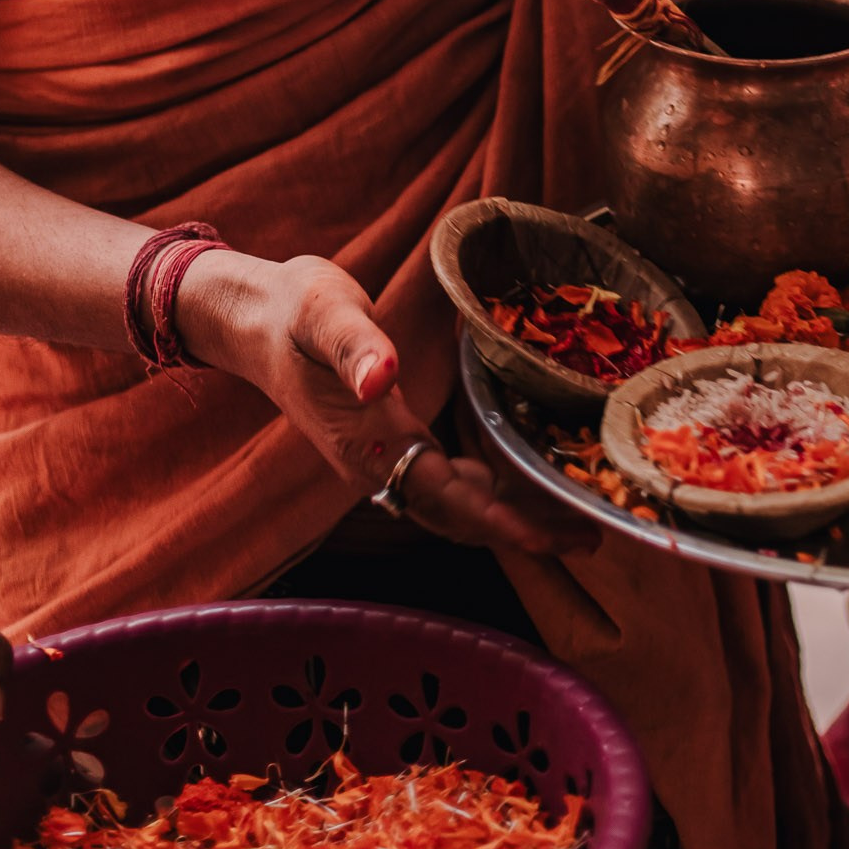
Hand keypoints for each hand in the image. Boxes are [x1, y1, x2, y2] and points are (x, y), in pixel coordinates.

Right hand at [178, 250, 594, 560]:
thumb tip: (382, 377)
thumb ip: (355, 346)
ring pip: (455, 505)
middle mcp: (377, 465)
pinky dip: (489, 488)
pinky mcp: (390, 441)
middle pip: (459, 517)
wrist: (258, 318)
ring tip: (570, 517)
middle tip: (589, 533)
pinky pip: (446, 481)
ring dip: (511, 515)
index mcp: (367, 444)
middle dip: (522, 530)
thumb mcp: (324, 314)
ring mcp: (383, 458)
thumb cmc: (294, 312)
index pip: (444, 497)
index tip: (546, 536)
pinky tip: (520, 477)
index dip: (497, 519)